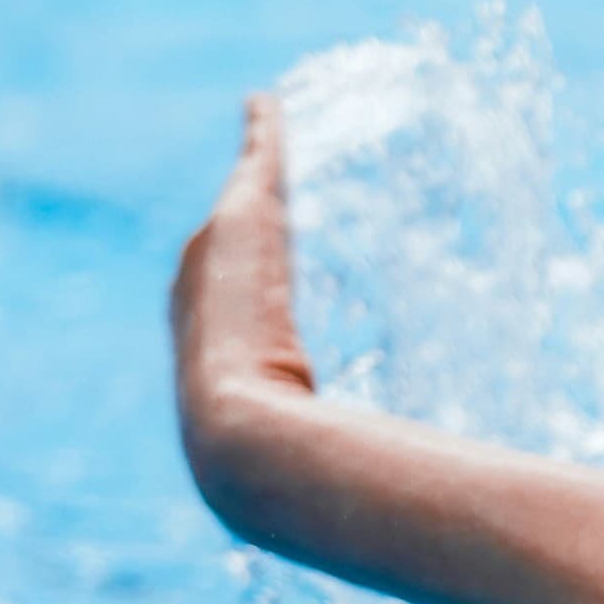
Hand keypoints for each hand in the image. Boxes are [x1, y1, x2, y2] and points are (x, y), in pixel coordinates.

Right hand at [168, 95, 317, 483]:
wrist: (239, 436)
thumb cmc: (276, 459)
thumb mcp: (310, 456)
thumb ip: (349, 464)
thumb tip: (404, 497)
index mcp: (214, 343)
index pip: (229, 296)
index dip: (243, 278)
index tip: (256, 268)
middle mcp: (199, 290)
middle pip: (226, 238)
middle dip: (239, 211)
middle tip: (256, 173)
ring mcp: (215, 253)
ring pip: (242, 198)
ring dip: (253, 164)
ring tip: (261, 128)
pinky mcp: (241, 220)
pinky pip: (256, 161)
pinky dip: (262, 133)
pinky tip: (267, 106)